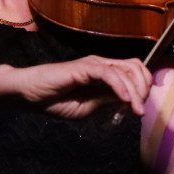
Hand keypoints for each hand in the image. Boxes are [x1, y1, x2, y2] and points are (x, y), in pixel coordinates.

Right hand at [17, 55, 151, 118]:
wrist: (29, 95)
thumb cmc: (54, 101)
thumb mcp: (88, 107)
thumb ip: (107, 101)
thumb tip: (129, 102)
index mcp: (104, 73)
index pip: (133, 72)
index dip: (143, 88)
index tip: (140, 109)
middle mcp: (101, 64)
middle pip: (135, 67)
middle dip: (144, 88)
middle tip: (140, 110)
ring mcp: (92, 64)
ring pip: (125, 70)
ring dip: (135, 91)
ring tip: (136, 110)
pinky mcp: (83, 67)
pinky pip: (108, 74)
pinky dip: (120, 87)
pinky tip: (124, 100)